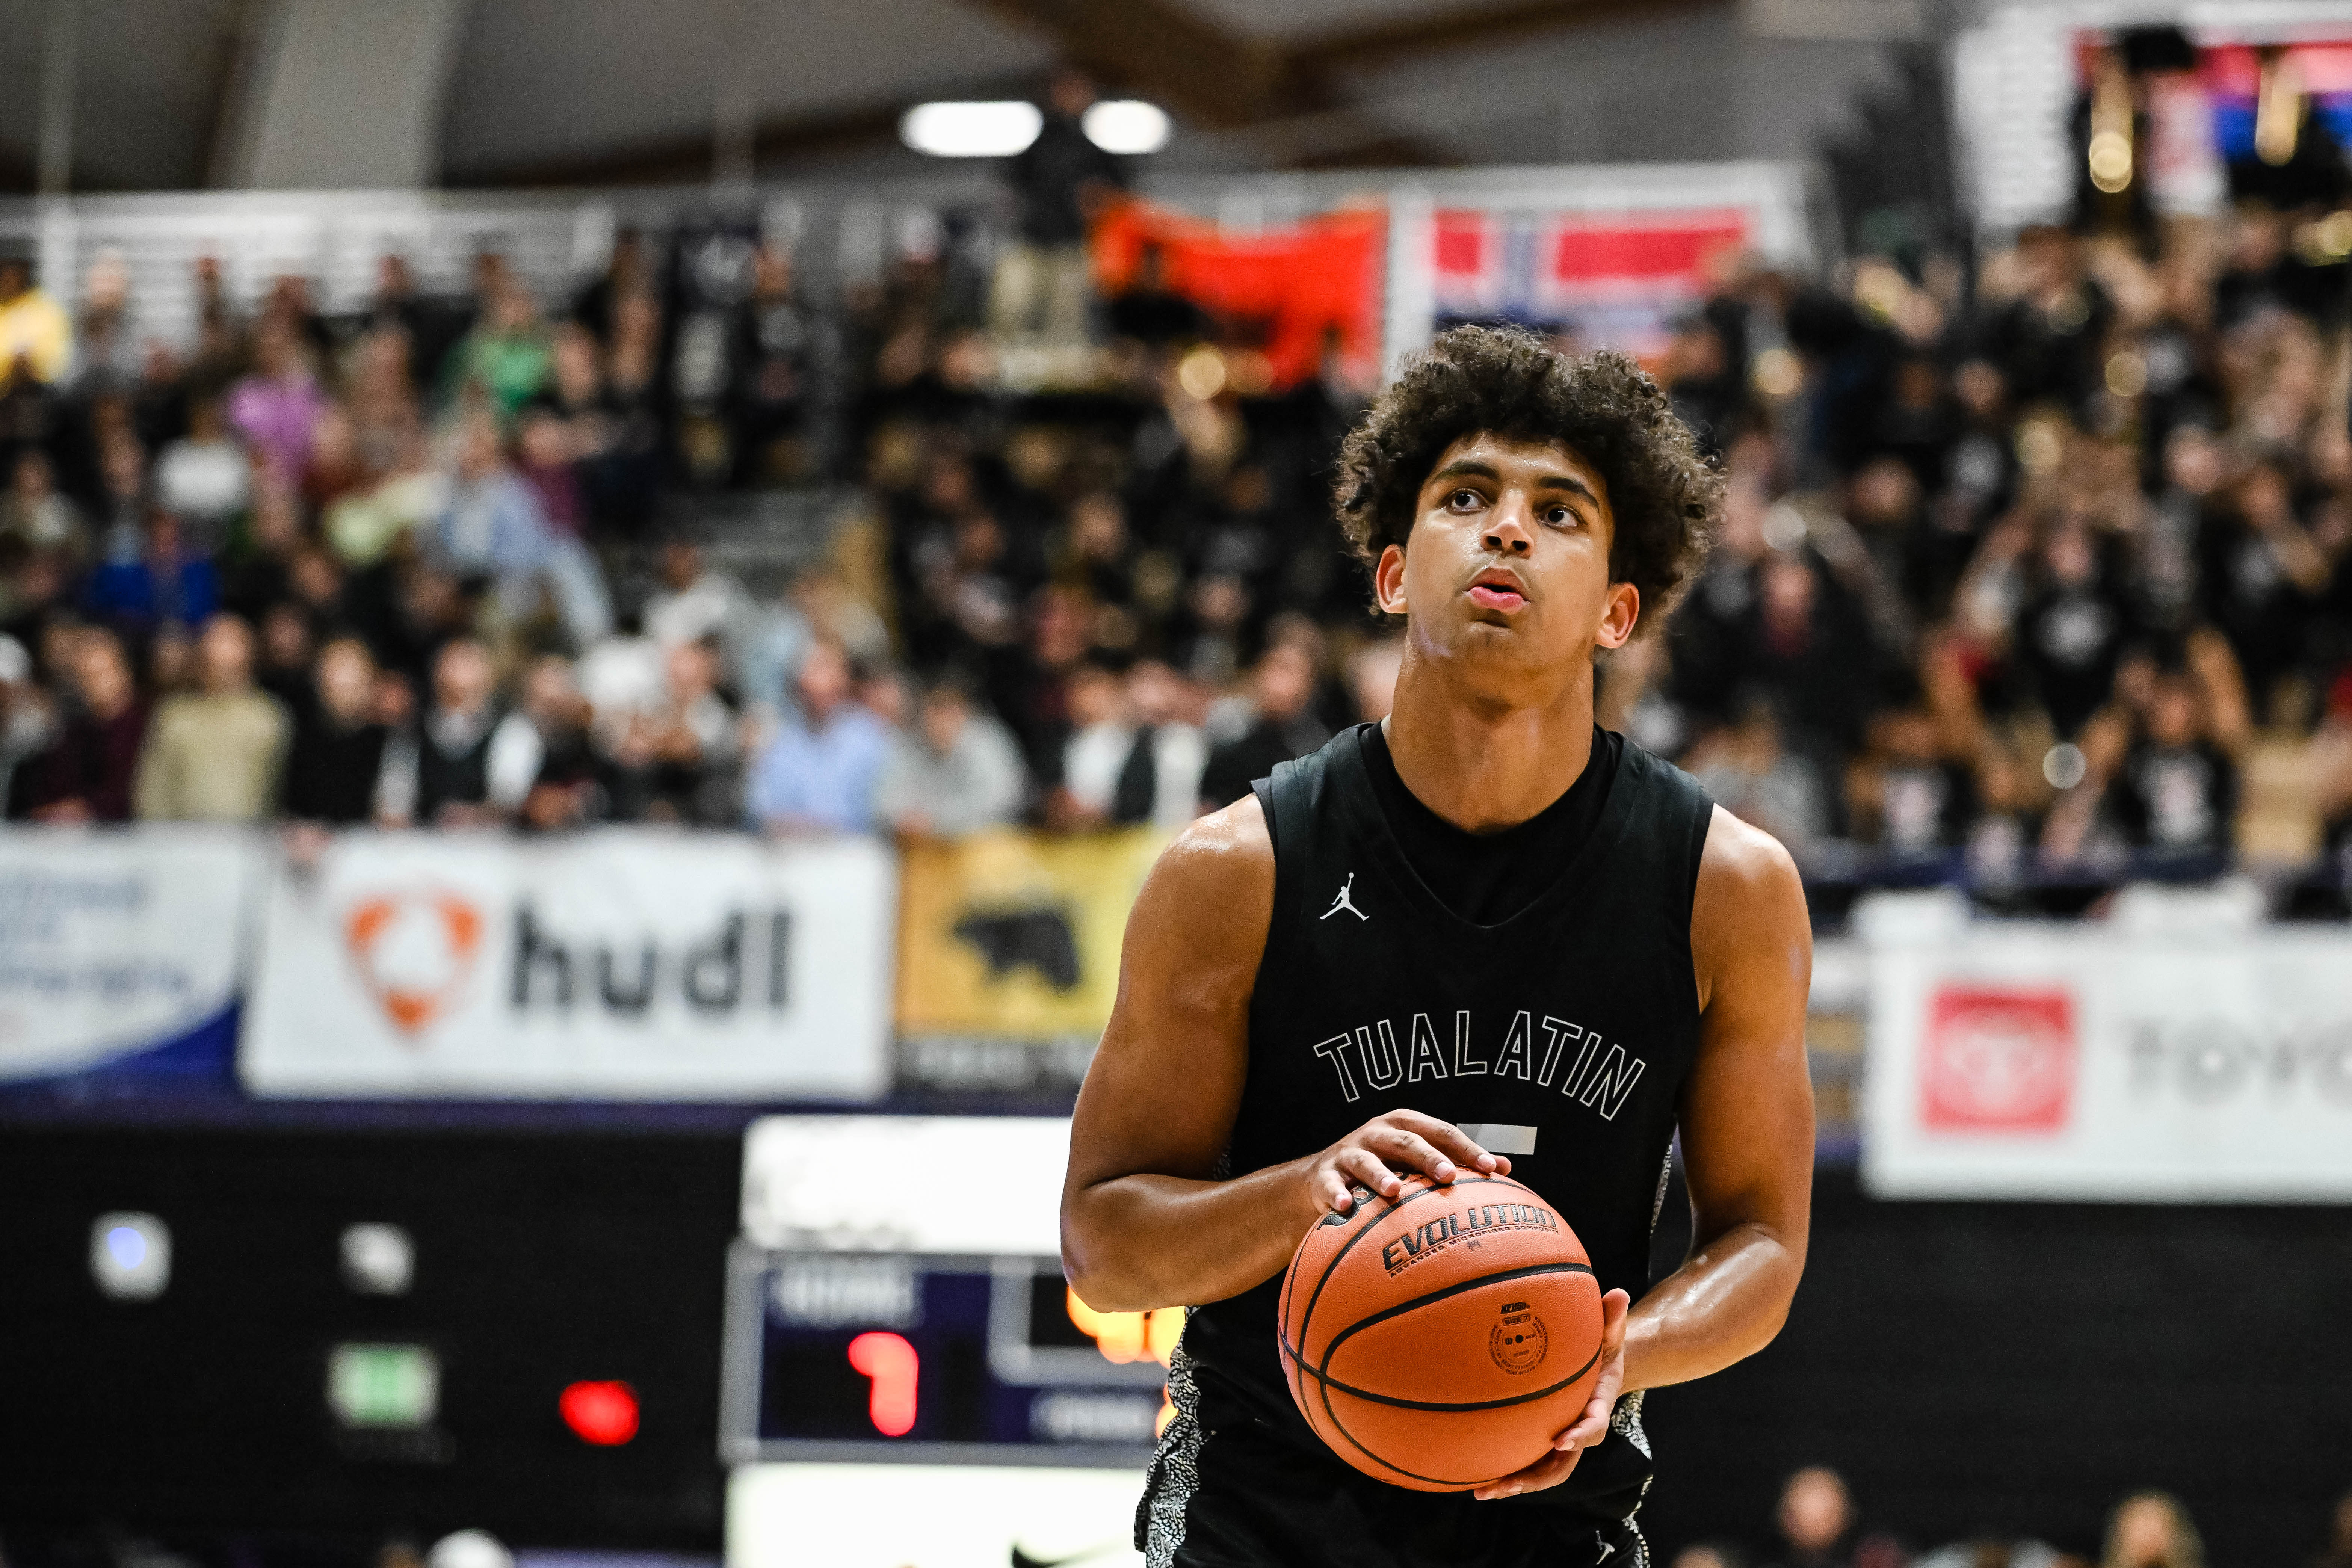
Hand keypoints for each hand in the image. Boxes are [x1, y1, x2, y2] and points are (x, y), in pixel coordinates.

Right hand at [1304, 1110, 1508, 1215]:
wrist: (1324, 1176)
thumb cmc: (1386, 1167)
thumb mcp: (1417, 1159)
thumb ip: (1456, 1161)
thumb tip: (1506, 1168)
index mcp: (1405, 1125)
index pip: (1442, 1132)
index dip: (1466, 1148)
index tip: (1491, 1168)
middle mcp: (1377, 1134)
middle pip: (1407, 1142)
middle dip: (1428, 1157)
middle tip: (1449, 1175)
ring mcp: (1349, 1153)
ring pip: (1366, 1161)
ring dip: (1380, 1175)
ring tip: (1394, 1191)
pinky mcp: (1324, 1176)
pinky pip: (1329, 1185)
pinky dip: (1336, 1195)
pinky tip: (1345, 1207)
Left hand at [1473, 1287, 1631, 1500]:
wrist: (1597, 1368)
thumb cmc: (1601, 1347)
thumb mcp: (1610, 1333)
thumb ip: (1612, 1318)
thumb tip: (1618, 1292)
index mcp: (1598, 1406)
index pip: (1592, 1426)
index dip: (1580, 1435)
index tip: (1562, 1439)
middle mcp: (1578, 1430)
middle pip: (1562, 1464)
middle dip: (1537, 1477)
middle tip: (1510, 1483)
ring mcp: (1558, 1439)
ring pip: (1540, 1471)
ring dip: (1513, 1483)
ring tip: (1482, 1490)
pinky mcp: (1541, 1440)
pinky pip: (1524, 1459)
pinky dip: (1503, 1469)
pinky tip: (1472, 1476)